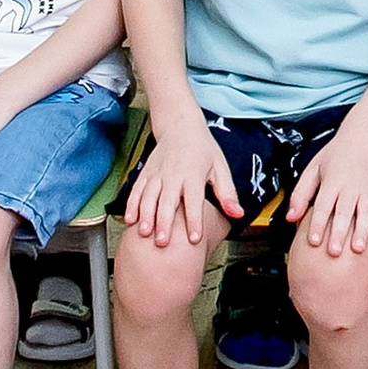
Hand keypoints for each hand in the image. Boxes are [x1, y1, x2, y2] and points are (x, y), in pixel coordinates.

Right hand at [123, 117, 239, 246]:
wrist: (180, 125)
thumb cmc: (203, 149)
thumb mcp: (220, 168)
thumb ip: (227, 193)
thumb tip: (238, 214)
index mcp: (193, 174)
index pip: (194, 200)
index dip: (194, 220)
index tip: (194, 239)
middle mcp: (173, 174)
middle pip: (167, 201)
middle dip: (164, 223)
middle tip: (162, 243)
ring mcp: (157, 173)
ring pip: (148, 196)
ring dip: (145, 215)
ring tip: (144, 234)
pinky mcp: (145, 173)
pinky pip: (136, 190)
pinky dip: (131, 205)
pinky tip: (129, 220)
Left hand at [284, 124, 367, 255]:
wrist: (365, 136)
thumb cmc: (336, 154)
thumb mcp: (313, 169)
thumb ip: (301, 194)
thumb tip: (289, 218)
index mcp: (332, 181)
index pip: (323, 205)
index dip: (318, 224)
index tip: (314, 241)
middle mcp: (351, 186)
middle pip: (344, 212)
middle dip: (339, 233)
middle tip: (334, 252)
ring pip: (366, 213)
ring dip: (363, 233)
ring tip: (358, 249)